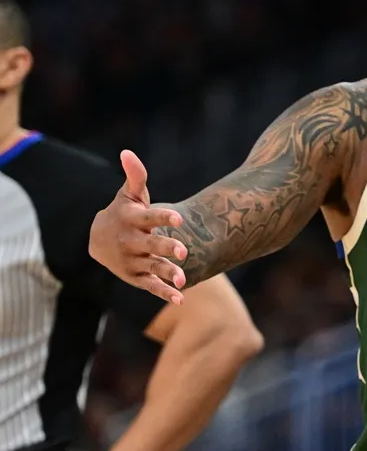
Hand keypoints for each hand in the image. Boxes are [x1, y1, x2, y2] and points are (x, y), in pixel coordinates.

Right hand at [88, 150, 187, 303]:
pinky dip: (164, 293)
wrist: (98, 239)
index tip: (179, 217)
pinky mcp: (136, 276)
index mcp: (132, 220)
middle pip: (151, 245)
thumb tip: (127, 152)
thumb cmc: (123, 212)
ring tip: (184, 279)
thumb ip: (135, 176)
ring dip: (167, 273)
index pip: (149, 217)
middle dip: (166, 248)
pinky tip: (181, 298)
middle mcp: (131, 241)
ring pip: (152, 267)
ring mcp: (133, 260)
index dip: (163, 217)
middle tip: (183, 250)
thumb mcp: (128, 194)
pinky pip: (151, 285)